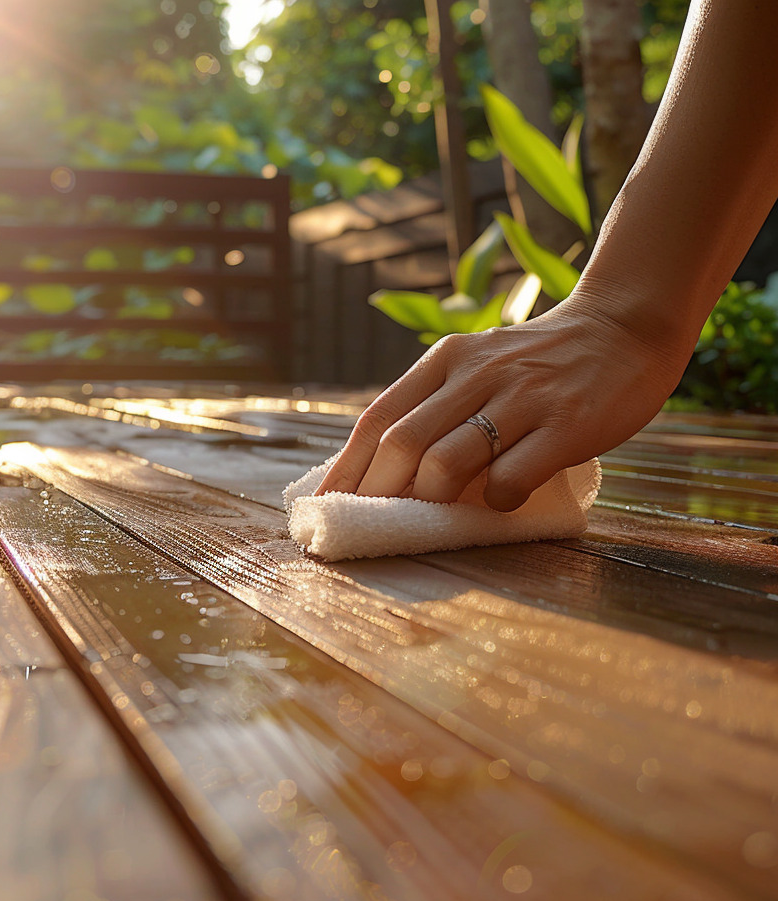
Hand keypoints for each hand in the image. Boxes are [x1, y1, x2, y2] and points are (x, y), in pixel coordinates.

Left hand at [315, 295, 690, 510]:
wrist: (625, 328)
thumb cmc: (541, 362)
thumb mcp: (479, 364)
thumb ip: (439, 404)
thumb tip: (385, 469)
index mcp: (447, 360)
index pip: (379, 418)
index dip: (346, 468)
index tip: (324, 504)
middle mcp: (477, 374)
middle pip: (402, 443)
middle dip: (377, 493)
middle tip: (368, 523)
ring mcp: (522, 398)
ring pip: (447, 462)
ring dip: (431, 500)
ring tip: (437, 513)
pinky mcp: (566, 425)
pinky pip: (512, 477)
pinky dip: (496, 501)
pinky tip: (501, 502)